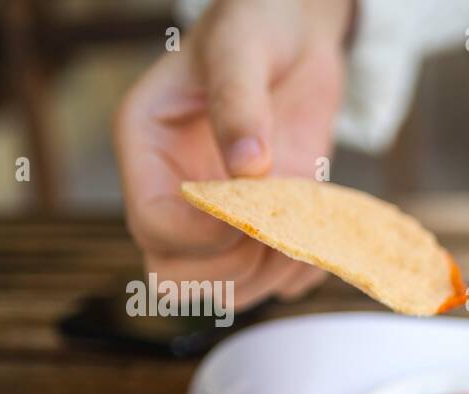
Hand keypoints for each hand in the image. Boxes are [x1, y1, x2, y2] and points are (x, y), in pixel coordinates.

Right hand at [115, 0, 353, 308]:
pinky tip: (320, 235)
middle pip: (175, 275)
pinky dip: (300, 275)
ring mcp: (216, 218)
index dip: (202, 236)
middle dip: (234, 266)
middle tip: (279, 226)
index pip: (153, 226)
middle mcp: (174, 192)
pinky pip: (271, 284)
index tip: (250, 211)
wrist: (295, 35)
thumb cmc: (256, 26)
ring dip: (270, 278)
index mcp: (147, 149)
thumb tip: (249, 166)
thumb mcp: (242, 49)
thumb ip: (238, 101)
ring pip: (224, 291)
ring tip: (306, 229)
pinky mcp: (259, 229)